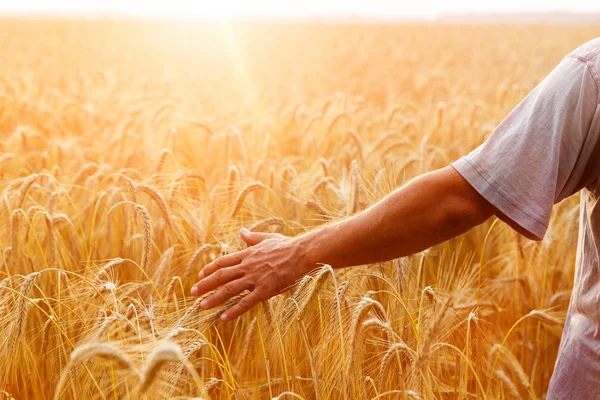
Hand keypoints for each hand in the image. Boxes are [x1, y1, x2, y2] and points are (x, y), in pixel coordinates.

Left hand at [190, 228, 311, 320]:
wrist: (301, 253)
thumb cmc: (287, 245)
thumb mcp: (267, 238)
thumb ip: (252, 237)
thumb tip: (242, 231)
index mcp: (247, 254)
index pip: (223, 262)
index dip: (210, 269)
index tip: (200, 275)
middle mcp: (247, 266)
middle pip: (221, 276)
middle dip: (205, 284)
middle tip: (193, 292)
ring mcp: (255, 279)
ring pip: (229, 290)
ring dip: (214, 298)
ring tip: (201, 306)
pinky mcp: (265, 290)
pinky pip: (246, 302)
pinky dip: (234, 310)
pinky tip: (223, 317)